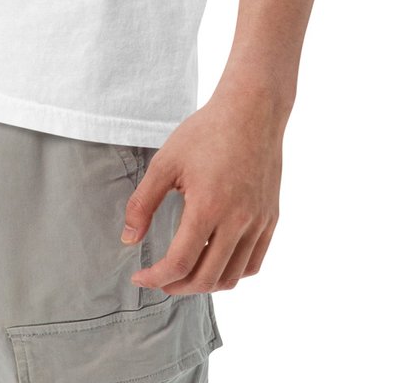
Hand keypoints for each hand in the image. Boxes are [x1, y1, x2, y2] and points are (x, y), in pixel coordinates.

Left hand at [121, 81, 284, 293]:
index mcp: (208, 207)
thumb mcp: (166, 162)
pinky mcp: (270, 219)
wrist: (252, 110)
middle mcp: (237, 221)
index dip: (156, 277)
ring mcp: (258, 222)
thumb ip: (143, 202)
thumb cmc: (205, 132)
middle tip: (159, 279)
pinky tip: (215, 262)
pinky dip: (233, 273)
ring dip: (205, 284)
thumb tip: (127, 239)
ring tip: (184, 274)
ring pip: (233, 277)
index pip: (180, 262)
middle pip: (206, 278)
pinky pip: (254, 263)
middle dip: (177, 286)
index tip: (139, 276)